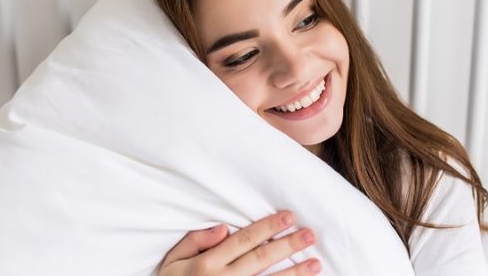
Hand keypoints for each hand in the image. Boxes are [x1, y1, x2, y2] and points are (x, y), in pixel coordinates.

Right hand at [157, 211, 320, 274]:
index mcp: (206, 264)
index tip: (289, 217)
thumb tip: (222, 227)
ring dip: (296, 273)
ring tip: (316, 263)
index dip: (268, 227)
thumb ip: (193, 242)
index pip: (243, 240)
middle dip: (288, 245)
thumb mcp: (171, 262)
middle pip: (261, 259)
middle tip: (310, 234)